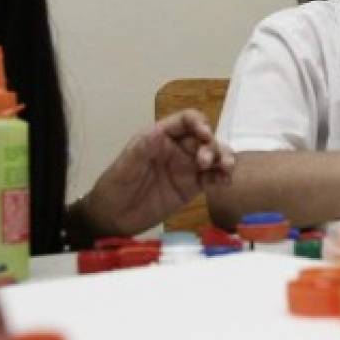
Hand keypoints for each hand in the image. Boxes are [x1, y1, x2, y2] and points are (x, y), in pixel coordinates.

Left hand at [84, 109, 234, 235]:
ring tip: (226, 170)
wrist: (113, 219)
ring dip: (224, 158)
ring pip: (213, 156)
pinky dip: (222, 177)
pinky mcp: (192, 187)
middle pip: (205, 138)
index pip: (186, 120)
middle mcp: (177, 148)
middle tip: (205, 163)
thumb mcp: (124, 167)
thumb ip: (141, 149)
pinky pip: (212, 178)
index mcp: (160, 136)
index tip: (205, 135)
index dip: (199, 123)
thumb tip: (157, 132)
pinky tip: (225, 182)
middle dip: (212, 146)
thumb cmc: (114, 187)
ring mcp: (186, 168)